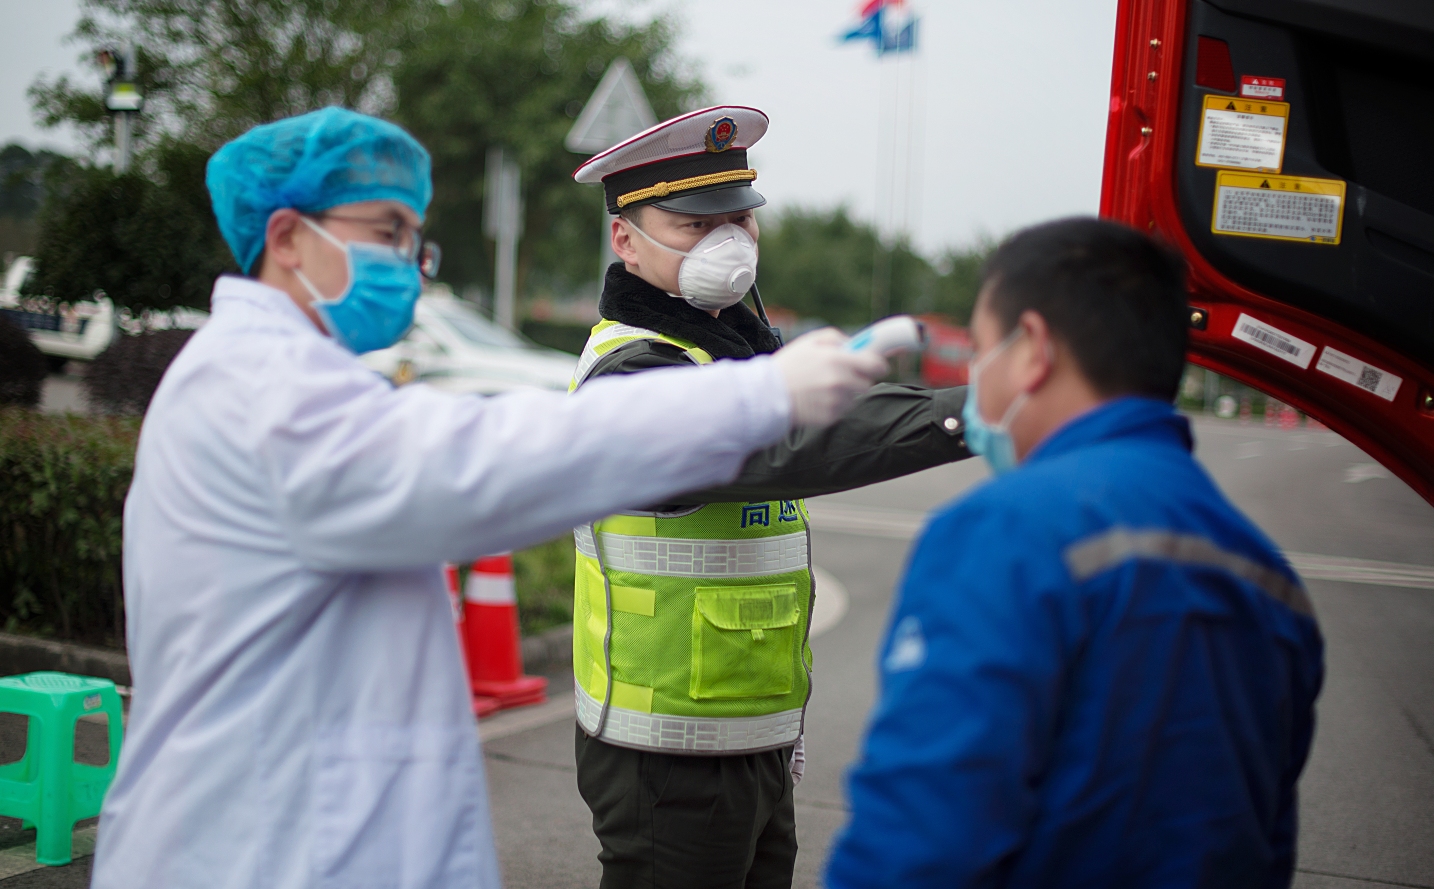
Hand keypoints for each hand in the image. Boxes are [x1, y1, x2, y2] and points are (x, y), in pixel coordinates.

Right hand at [771, 328, 887, 426]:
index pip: (875, 364)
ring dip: (845, 393)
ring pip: (854, 398)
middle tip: (842, 376)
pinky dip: (833, 406)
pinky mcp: (830, 418)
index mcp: (837, 360)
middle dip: (858, 379)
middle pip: (867, 383)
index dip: (878, 364)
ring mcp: (836, 402)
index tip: (876, 365)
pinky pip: (842, 410)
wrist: (767, 394)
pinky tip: (816, 399)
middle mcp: (840, 382)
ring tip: (822, 388)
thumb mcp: (810, 341)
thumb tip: (856, 345)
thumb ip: (837, 338)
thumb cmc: (788, 366)